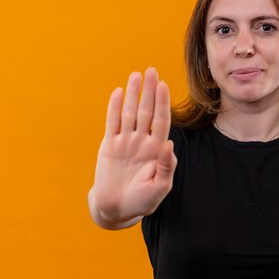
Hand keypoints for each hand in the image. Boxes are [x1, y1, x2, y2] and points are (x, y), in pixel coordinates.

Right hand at [92, 67, 176, 223]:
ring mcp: (125, 142)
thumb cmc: (143, 201)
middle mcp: (142, 141)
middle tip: (152, 70)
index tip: (164, 85)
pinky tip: (119, 92)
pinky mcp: (109, 145)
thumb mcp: (160, 187)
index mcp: (157, 149)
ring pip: (130, 112)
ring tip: (136, 75)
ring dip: (133, 94)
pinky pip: (112, 122)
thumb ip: (166, 166)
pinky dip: (115, 107)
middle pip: (147, 111)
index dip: (162, 103)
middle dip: (150, 91)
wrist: (117, 209)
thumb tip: (170, 144)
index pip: (161, 121)